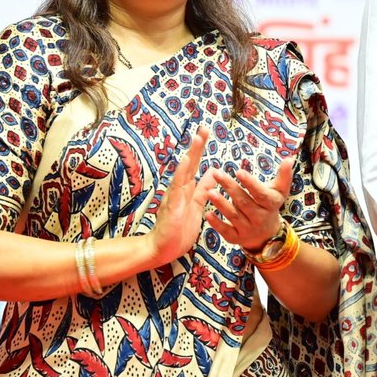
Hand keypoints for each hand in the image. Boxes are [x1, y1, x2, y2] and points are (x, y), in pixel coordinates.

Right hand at [146, 126, 212, 267]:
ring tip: (197, 138)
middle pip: (189, 163)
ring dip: (191, 154)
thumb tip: (213, 173)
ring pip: (183, 171)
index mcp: (187, 189)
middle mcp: (179, 189)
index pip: (195, 165)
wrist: (163, 249)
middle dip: (197, 146)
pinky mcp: (172, 206)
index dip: (200, 149)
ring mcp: (174, 196)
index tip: (206, 132)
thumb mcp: (197, 206)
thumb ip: (203, 189)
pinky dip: (181, 173)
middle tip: (204, 128)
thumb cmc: (179, 229)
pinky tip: (185, 161)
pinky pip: (177, 187)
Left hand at [205, 158, 294, 252]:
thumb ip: (283, 175)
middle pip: (244, 202)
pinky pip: (226, 231)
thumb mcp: (278, 192)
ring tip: (210, 192)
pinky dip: (217, 224)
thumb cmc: (269, 205)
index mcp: (271, 204)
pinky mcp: (237, 238)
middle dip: (230, 188)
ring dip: (221, 204)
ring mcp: (248, 230)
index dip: (250, 183)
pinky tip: (208, 214)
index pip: (261, 194)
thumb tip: (289, 158)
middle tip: (217, 174)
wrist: (267, 235)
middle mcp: (261, 218)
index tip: (239, 171)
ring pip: (234, 216)